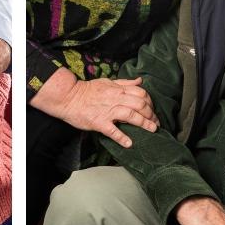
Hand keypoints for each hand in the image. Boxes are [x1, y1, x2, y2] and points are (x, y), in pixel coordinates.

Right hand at [32, 70, 157, 147]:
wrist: (68, 97)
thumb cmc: (87, 90)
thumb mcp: (107, 82)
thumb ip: (125, 82)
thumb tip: (140, 81)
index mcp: (118, 90)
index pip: (141, 93)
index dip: (150, 102)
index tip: (152, 109)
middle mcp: (116, 100)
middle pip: (140, 105)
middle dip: (151, 114)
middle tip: (155, 122)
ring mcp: (108, 111)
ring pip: (131, 116)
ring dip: (144, 123)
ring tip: (152, 130)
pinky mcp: (99, 122)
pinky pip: (112, 130)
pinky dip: (121, 137)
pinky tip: (128, 143)